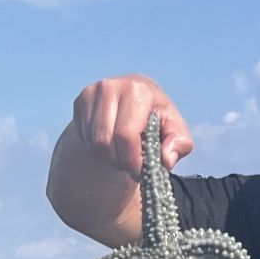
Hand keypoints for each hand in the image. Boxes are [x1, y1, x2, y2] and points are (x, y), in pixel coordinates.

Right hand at [72, 74, 193, 178]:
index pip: (126, 135)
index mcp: (138, 89)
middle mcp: (111, 86)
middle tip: (130, 165)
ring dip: (108, 156)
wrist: (134, 101)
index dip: (132, 160)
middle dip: (119, 161)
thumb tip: (166, 159)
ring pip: (93, 142)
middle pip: (105, 141)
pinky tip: (110, 142)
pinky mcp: (80, 101)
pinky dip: (97, 148)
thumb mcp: (175, 130)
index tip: (139, 172)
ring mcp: (92, 92)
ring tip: (122, 153)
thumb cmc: (157, 118)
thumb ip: (179, 145)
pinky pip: (83, 137)